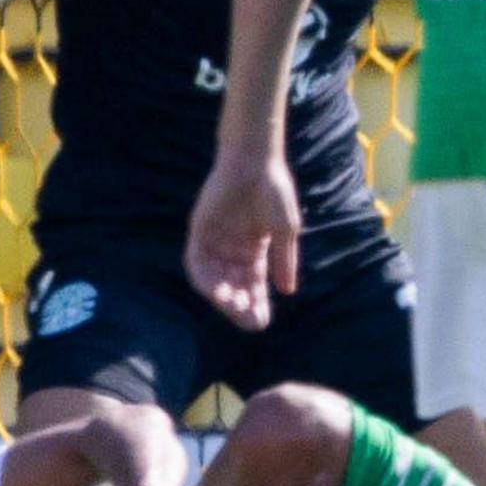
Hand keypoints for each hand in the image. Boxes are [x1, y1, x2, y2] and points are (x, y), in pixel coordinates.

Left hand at [184, 146, 299, 330]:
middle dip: (240, 306)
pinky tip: (216, 292)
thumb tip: (288, 291)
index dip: (257, 304)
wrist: (256, 163)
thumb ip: (284, 261)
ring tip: (234, 309)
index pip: (253, 285)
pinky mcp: (200, 231)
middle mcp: (232, 250)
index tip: (263, 323)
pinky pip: (197, 262)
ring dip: (222, 297)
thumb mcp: (285, 231)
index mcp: (254, 251)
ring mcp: (215, 242)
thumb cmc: (274, 191)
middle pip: (233, 286)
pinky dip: (204, 279)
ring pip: (215, 279)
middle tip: (249, 321)